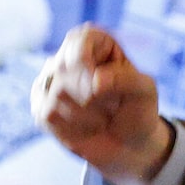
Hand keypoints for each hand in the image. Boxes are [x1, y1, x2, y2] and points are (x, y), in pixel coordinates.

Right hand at [33, 26, 172, 184]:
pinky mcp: (40, 108)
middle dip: (94, 96)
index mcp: (93, 41)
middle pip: (66, 69)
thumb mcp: (144, 90)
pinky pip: (50, 115)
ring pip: (58, 94)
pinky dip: (76, 128)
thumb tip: (95, 82)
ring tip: (102, 118)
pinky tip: (88, 128)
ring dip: (89, 115)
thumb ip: (125, 79)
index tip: (104, 88)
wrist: (128, 142)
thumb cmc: (136, 109)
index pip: (78, 43)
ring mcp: (48, 83)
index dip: (89, 67)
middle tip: (112, 106)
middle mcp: (65, 57)